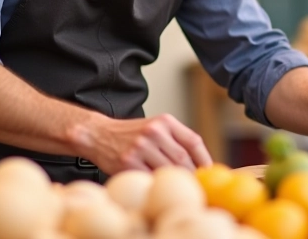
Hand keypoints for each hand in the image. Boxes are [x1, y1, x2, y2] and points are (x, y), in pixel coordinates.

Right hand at [80, 113, 211, 173]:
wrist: (98, 135)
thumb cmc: (131, 135)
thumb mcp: (155, 128)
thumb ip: (175, 141)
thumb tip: (201, 164)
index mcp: (164, 121)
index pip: (193, 141)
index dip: (204, 159)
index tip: (208, 172)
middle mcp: (154, 131)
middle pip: (183, 158)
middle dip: (191, 174)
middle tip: (194, 184)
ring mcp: (140, 147)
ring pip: (168, 170)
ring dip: (174, 181)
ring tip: (176, 186)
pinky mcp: (128, 162)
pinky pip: (150, 178)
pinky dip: (156, 184)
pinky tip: (157, 186)